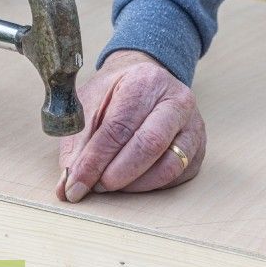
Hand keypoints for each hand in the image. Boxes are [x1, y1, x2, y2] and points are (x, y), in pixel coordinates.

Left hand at [56, 50, 205, 201]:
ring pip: (169, 166)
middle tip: (95, 186)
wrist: (145, 79)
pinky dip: (150, 186)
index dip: (95, 160)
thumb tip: (67, 185)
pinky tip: (131, 182)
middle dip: (117, 174)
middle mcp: (177, 100)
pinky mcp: (198, 147)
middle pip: (149, 145)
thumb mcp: (87, 105)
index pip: (119, 127)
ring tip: (110, 184)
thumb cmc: (114, 94)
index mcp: (145, 82)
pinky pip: (177, 176)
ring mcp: (193, 125)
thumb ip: (77, 143)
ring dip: (134, 184)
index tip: (74, 185)